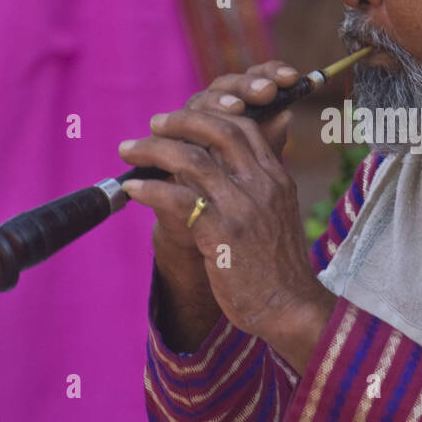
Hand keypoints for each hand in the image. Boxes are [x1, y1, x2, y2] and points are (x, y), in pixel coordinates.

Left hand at [121, 61, 298, 273]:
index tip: (183, 119)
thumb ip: (259, 189)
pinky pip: (178, 198)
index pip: (244, 127)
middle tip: (152, 124)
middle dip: (179, 121)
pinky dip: (150, 188)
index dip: (210, 115)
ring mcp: (241, 207)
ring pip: (192, 159)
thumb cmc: (279, 269)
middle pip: (218, 131)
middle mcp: (262, 185)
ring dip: (153, 149)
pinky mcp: (221, 233)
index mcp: (277, 178)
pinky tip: (133, 188)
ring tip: (129, 150)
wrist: (291, 307)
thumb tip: (231, 171)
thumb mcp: (278, 217)